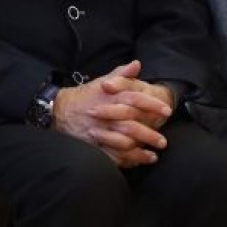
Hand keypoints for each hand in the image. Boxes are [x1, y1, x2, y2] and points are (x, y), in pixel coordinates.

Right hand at [52, 60, 171, 167]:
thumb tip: (137, 64)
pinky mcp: (94, 146)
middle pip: (131, 126)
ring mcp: (99, 132)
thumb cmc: (85, 96)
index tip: (167, 112)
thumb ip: (121, 74)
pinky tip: (138, 163)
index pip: (136, 99)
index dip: (153, 105)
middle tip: (163, 141)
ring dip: (140, 152)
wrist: (59, 111)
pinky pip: (112, 156)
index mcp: (110, 98)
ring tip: (154, 156)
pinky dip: (126, 161)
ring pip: (123, 144)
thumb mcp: (102, 82)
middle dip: (149, 134)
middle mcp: (106, 115)